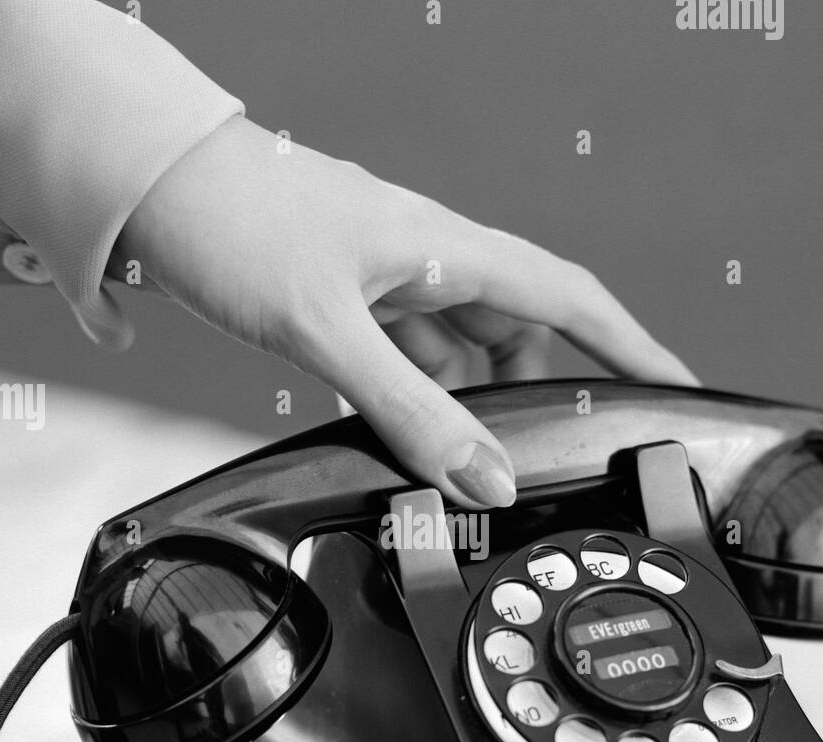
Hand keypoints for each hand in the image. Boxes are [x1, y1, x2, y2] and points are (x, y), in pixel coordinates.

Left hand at [120, 117, 697, 508]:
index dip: (630, 344)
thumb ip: (410, 409)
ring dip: (465, 403)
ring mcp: (390, 281)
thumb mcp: (329, 329)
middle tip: (538, 456)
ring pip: (459, 352)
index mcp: (450, 248)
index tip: (673, 384)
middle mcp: (431, 261)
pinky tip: (398, 426)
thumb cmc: (235, 220)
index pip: (571, 299)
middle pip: (519, 335)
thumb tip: (484, 474)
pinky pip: (408, 357)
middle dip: (534, 394)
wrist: (148, 187)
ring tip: (458, 455)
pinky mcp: (349, 302)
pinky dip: (414, 396)